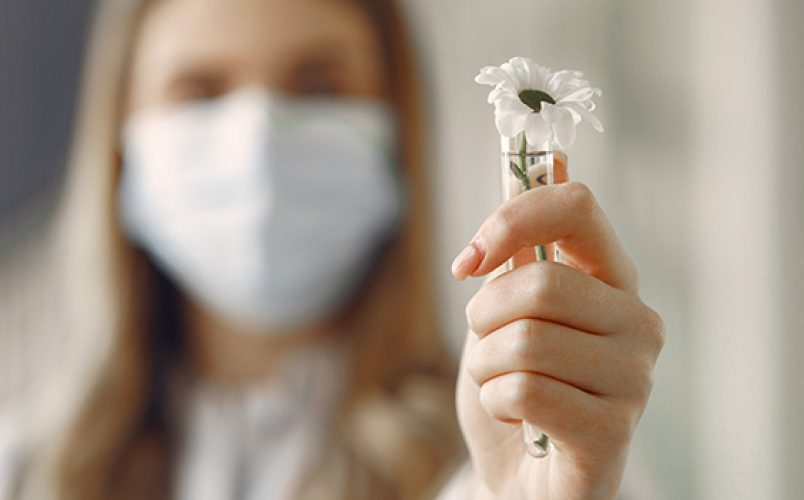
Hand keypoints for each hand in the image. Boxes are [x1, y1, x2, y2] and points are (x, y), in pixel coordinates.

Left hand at [450, 156, 664, 498]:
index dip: (509, 218)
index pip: (576, 205)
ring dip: (485, 366)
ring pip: (524, 340)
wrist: (523, 476)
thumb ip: (523, 245)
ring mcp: (634, 378)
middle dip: (483, 316)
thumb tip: (550, 157)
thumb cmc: (516, 388)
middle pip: (537, 281)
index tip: (466, 260)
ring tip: (502, 386)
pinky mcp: (614, 430)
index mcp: (611, 278)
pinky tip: (516, 418)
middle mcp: (637, 320)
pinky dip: (496, 403)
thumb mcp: (505, 310)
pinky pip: (525, 391)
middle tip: (486, 347)